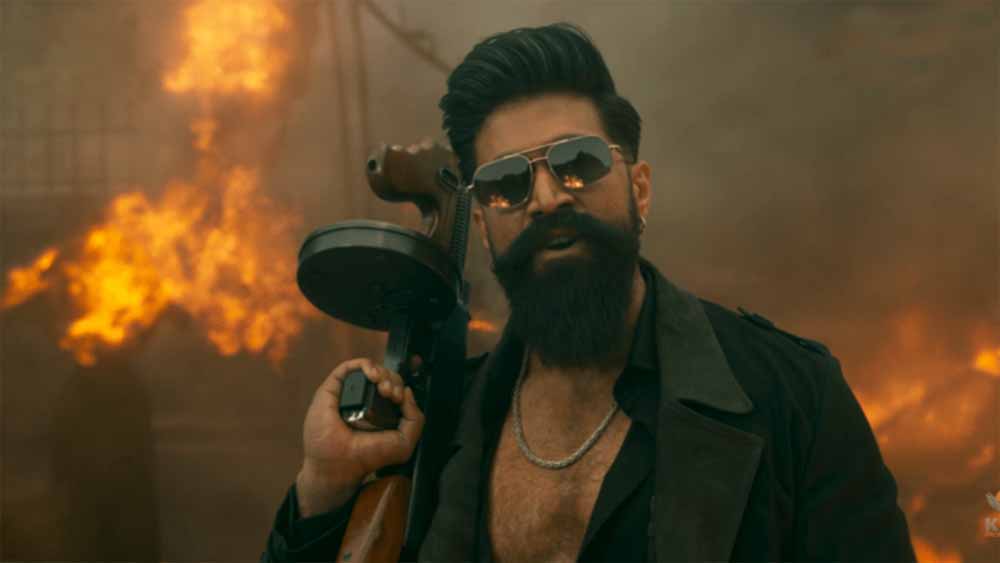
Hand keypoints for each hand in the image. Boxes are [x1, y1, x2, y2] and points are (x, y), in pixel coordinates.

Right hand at [295, 357, 423, 516]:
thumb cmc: (366, 456)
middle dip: (394, 381)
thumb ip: (415, 419)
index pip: (394, 388)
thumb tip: (408, 393)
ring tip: (384, 388)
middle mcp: (364, 400)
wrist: (340, 463)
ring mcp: (349, 393)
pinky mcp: (333, 388)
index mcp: (380, 410)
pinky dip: (366, 365)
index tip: (399, 399)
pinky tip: (373, 376)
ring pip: (371, 369)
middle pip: (385, 377)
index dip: (400, 388)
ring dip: (383, 373)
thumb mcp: (403, 443)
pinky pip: (350, 367)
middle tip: (392, 395)